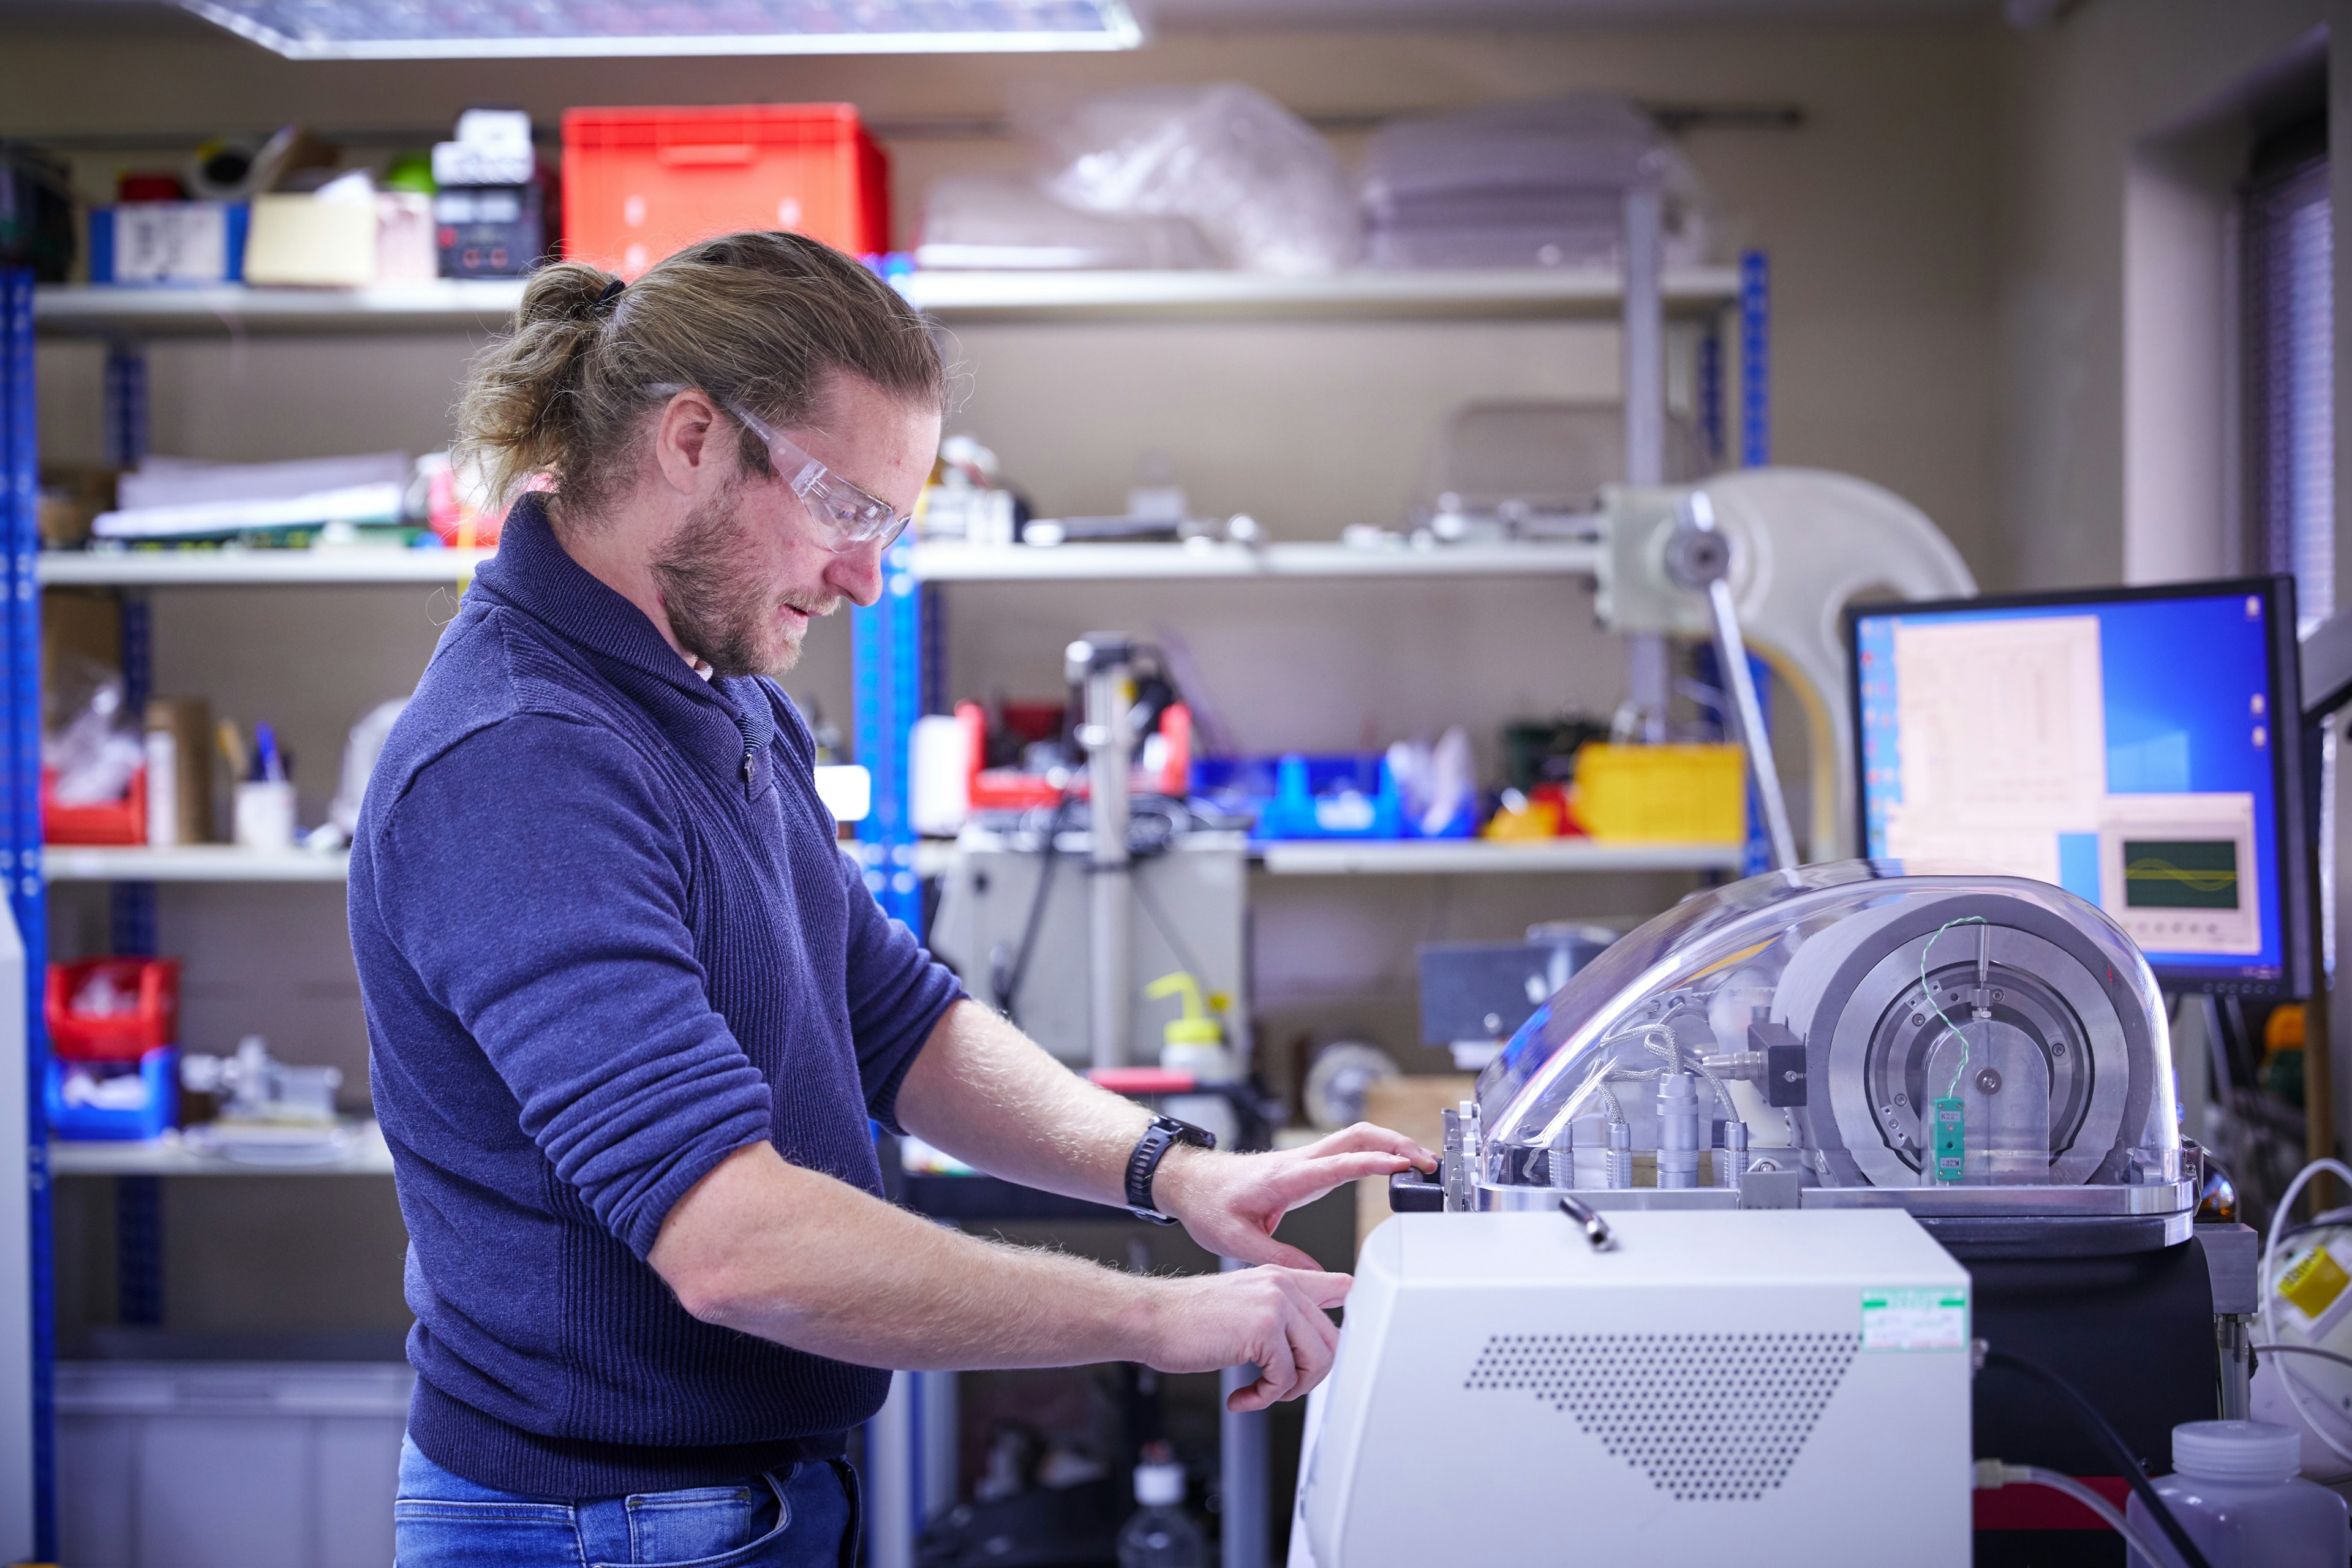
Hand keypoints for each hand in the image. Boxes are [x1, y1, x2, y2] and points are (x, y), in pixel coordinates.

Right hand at [1134, 1265, 1352, 1411]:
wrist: (1150, 1318)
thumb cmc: (1187, 1318)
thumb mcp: (1242, 1303)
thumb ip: (1277, 1312)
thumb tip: (1308, 1340)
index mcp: (1280, 1277)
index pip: (1340, 1288)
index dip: (1345, 1321)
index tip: (1327, 1349)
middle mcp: (1282, 1285)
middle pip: (1333, 1340)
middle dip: (1310, 1375)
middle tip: (1281, 1387)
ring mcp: (1275, 1305)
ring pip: (1316, 1361)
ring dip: (1289, 1390)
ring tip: (1261, 1393)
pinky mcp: (1263, 1330)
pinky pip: (1284, 1379)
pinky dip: (1263, 1398)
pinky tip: (1240, 1396)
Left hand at [1156, 1123, 1436, 1268]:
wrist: (1190, 1183)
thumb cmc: (1209, 1205)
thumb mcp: (1236, 1241)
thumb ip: (1279, 1259)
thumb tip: (1320, 1278)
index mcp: (1287, 1177)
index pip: (1339, 1163)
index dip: (1374, 1163)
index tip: (1404, 1166)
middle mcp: (1299, 1162)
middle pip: (1357, 1136)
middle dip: (1396, 1143)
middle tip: (1426, 1161)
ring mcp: (1304, 1161)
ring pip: (1354, 1138)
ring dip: (1389, 1143)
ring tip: (1419, 1162)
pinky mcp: (1305, 1167)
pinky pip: (1346, 1150)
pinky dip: (1374, 1151)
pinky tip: (1388, 1165)